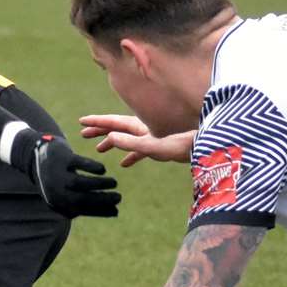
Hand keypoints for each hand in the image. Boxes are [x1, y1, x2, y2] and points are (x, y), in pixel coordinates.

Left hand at [20, 134, 120, 217]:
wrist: (34, 154)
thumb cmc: (58, 177)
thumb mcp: (67, 193)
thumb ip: (86, 203)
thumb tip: (114, 213)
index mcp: (56, 203)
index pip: (81, 210)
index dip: (99, 212)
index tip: (116, 211)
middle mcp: (54, 190)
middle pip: (81, 198)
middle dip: (102, 199)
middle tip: (119, 198)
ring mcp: (56, 174)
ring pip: (80, 182)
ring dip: (100, 184)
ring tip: (114, 183)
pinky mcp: (60, 157)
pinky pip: (78, 163)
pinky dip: (91, 167)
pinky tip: (102, 170)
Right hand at [79, 114, 193, 166]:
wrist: (205, 146)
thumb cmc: (182, 145)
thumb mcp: (154, 146)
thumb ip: (132, 143)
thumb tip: (110, 138)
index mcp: (140, 126)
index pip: (113, 122)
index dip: (97, 122)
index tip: (81, 122)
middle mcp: (144, 128)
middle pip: (117, 127)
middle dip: (100, 130)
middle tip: (84, 134)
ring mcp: (153, 136)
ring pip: (127, 137)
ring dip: (112, 142)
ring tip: (99, 149)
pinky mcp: (160, 145)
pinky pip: (140, 149)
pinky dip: (130, 155)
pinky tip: (125, 164)